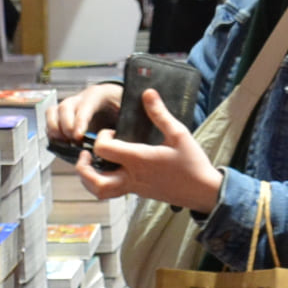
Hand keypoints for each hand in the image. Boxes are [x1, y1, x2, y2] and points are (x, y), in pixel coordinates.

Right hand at [48, 83, 122, 148]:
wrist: (114, 100)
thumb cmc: (122, 106)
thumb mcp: (128, 109)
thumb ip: (126, 119)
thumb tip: (121, 135)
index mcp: (97, 95)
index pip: (84, 105)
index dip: (79, 121)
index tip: (79, 136)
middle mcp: (80, 98)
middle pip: (65, 107)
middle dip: (66, 126)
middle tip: (73, 142)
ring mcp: (69, 106)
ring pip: (53, 111)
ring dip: (54, 129)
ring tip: (64, 143)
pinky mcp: (63, 115)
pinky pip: (50, 120)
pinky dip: (52, 132)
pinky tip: (61, 144)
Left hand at [80, 91, 221, 212]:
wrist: (204, 192)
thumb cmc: (193, 164)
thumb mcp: (179, 134)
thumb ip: (160, 114)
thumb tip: (148, 93)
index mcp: (139, 160)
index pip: (104, 150)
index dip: (101, 138)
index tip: (112, 132)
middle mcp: (132, 177)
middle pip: (95, 182)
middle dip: (83, 169)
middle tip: (87, 155)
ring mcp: (134, 188)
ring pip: (101, 192)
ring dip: (90, 179)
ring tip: (94, 164)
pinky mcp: (138, 194)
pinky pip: (113, 192)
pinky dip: (104, 182)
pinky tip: (112, 168)